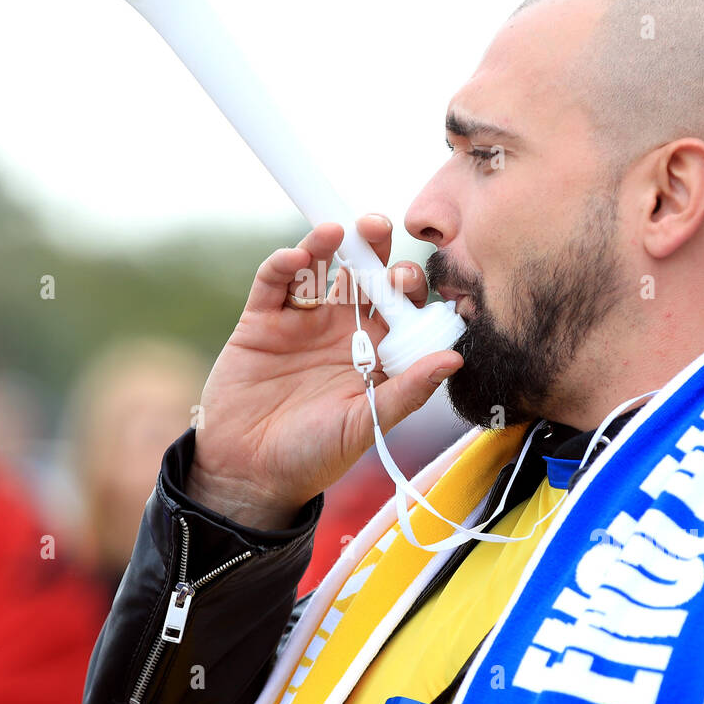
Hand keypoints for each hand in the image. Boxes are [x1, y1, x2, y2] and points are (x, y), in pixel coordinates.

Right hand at [184, 214, 463, 529]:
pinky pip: (272, 283)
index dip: (407, 286)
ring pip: (318, 269)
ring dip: (328, 244)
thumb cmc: (314, 456)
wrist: (249, 474)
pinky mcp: (261, 321)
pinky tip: (296, 258)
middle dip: (372, 249)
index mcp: (374, 351)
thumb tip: (454, 360)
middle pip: (361, 275)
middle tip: (378, 229)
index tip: (410, 277)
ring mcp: (300, 321)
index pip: (399, 305)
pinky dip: (283, 265)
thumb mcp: (366, 425)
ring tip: (338, 231)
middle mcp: (341, 329)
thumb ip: (407, 391)